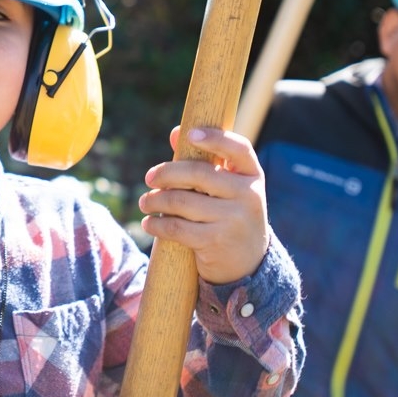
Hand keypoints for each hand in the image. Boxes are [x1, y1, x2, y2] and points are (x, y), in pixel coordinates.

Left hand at [137, 126, 270, 285]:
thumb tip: (176, 133)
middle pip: (198, 173)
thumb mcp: (228, 188)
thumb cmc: (230, 215)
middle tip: (149, 178)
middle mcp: (248, 195)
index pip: (238, 148)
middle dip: (166, 174)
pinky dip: (157, 224)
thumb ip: (204, 161)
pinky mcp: (215, 241)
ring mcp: (233, 219)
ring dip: (155, 200)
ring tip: (145, 202)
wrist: (248, 264)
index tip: (190, 134)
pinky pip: (176, 227)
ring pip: (181, 201)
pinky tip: (149, 223)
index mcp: (252, 175)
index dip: (215, 137)